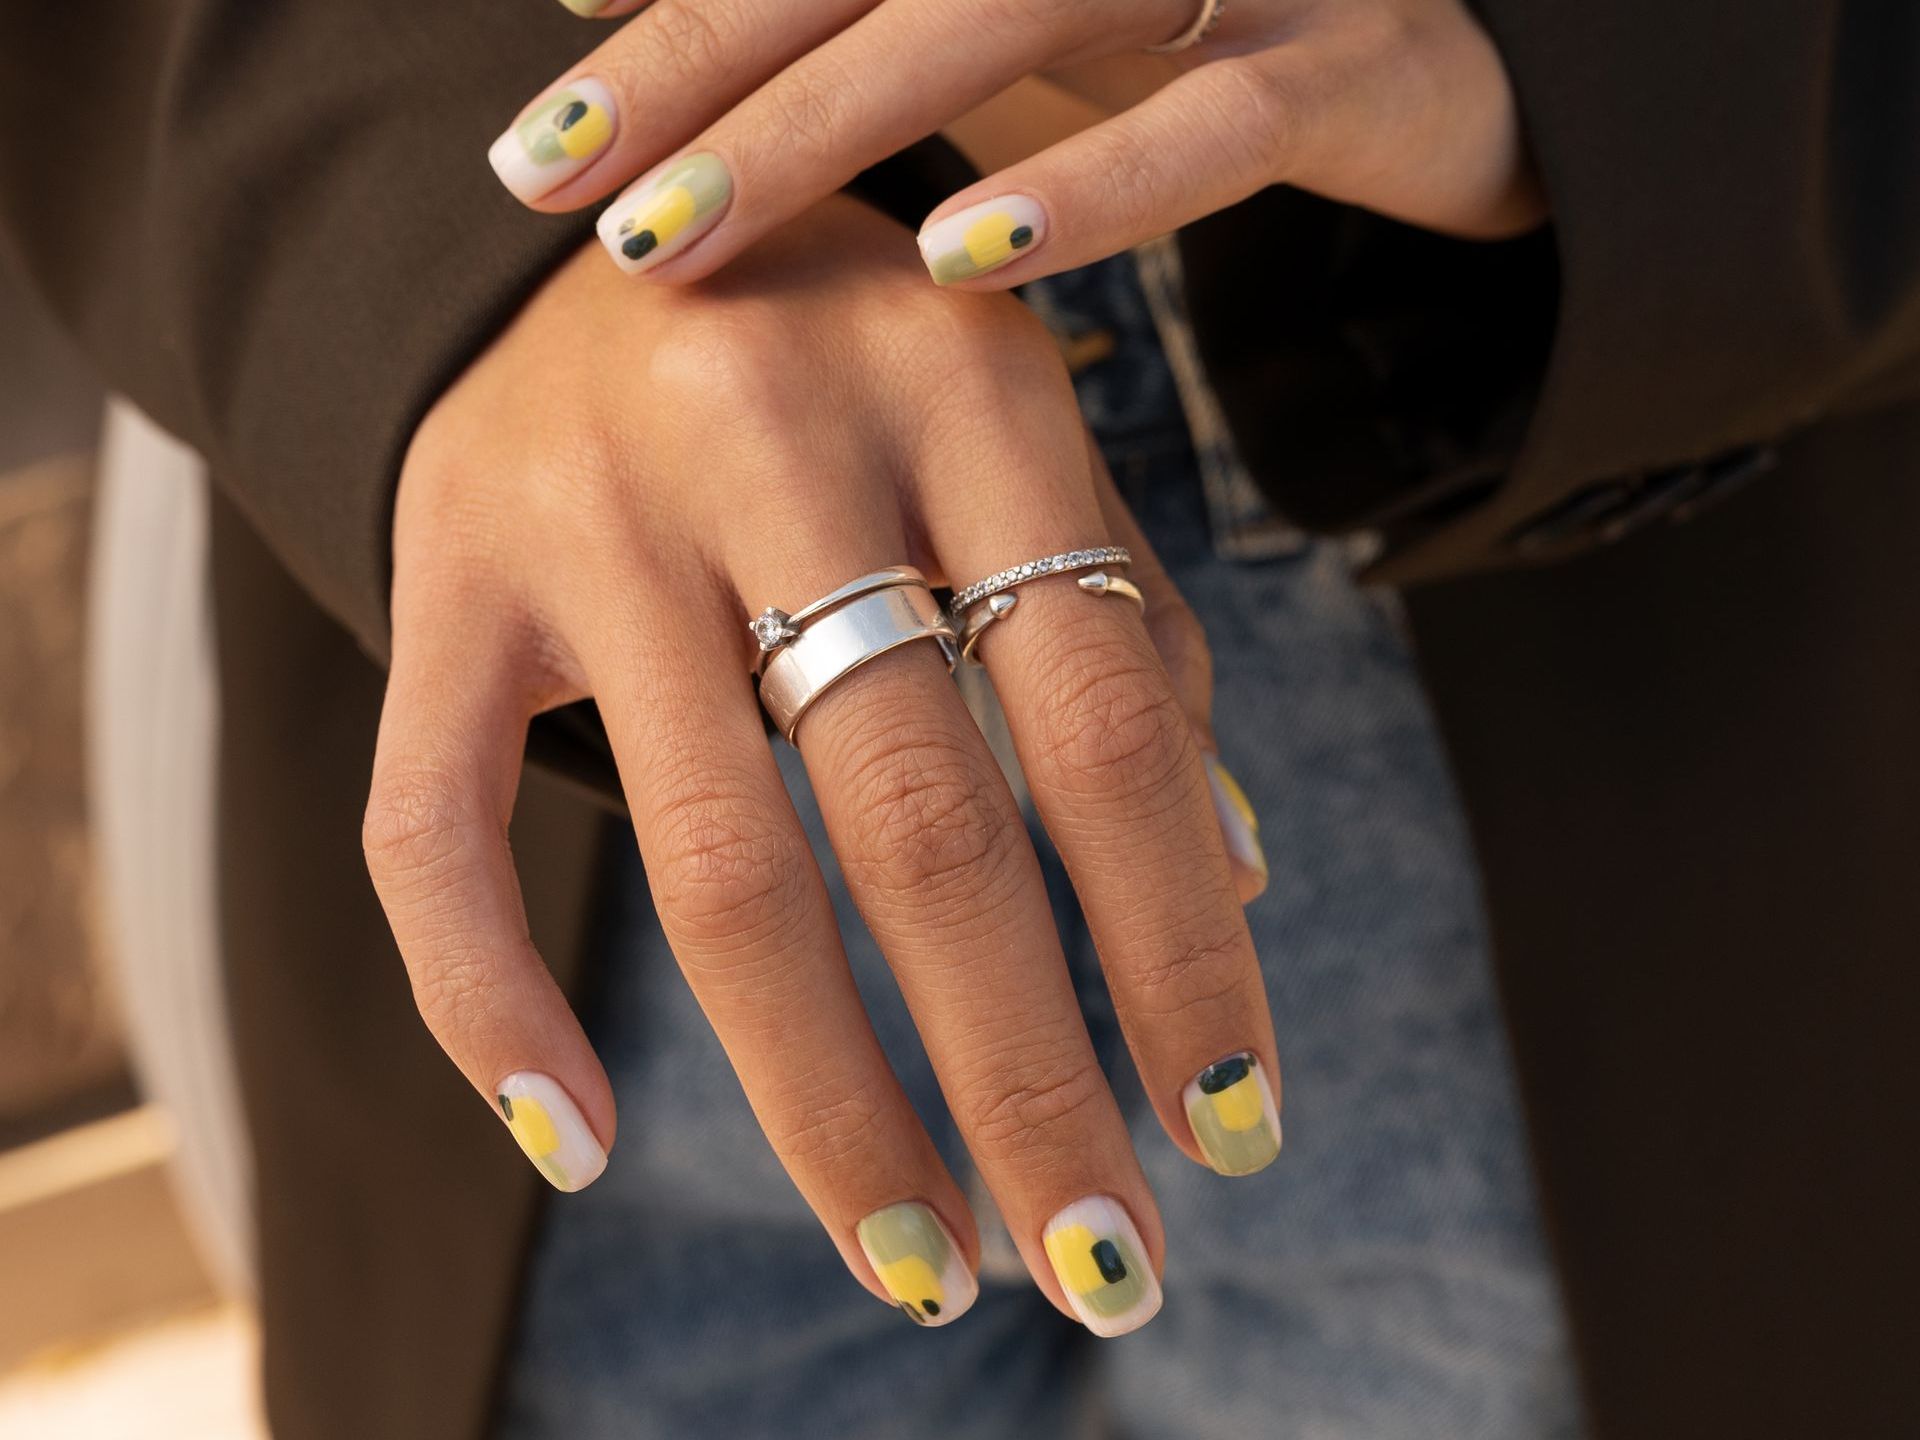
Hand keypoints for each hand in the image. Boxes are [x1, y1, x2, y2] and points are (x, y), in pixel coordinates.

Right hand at [365, 196, 1278, 1334]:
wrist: (612, 215)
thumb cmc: (860, 357)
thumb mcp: (1017, 435)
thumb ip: (1120, 627)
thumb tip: (1234, 875)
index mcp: (966, 389)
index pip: (1098, 721)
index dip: (1176, 945)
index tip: (1231, 1127)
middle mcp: (775, 439)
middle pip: (919, 823)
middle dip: (1024, 1078)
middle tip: (1099, 1263)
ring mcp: (588, 510)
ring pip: (708, 864)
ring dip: (826, 1101)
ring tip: (920, 1263)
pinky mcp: (442, 571)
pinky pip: (430, 824)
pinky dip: (492, 1005)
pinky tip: (580, 1146)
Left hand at [488, 0, 1541, 286]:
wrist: (1472, 48)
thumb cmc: (1200, 46)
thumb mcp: (1017, 26)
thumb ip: (865, 28)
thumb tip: (640, 32)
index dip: (676, 15)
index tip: (538, 118)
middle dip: (696, 65)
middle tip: (552, 179)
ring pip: (1002, 12)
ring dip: (828, 125)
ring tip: (677, 241)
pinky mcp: (1353, 66)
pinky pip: (1214, 127)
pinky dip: (1089, 191)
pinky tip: (958, 260)